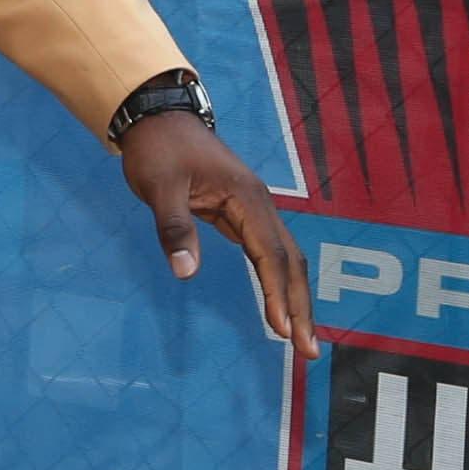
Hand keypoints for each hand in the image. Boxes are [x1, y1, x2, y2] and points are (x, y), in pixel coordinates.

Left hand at [121, 113, 318, 360]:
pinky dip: (279, 282)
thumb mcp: (159, 187)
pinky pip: (271, 254)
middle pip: (291, 262)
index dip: (277, 293)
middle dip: (301, 306)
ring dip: (295, 298)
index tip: (282, 330)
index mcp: (247, 197)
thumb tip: (186, 273)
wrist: (159, 118)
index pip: (271, 253)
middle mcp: (261, 205)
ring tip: (301, 339)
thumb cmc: (159, 150)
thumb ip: (174, 228)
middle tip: (309, 351)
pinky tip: (280, 307)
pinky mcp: (244, 216)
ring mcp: (255, 210)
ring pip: (286, 259)